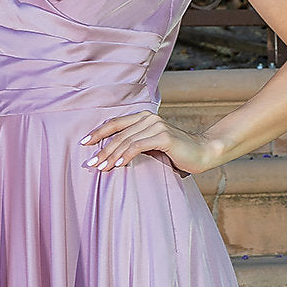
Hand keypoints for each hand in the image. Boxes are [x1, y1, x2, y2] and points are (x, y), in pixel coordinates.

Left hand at [80, 111, 220, 176]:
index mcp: (143, 118)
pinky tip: (117, 165)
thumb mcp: (152, 148)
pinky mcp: (164, 136)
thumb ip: (135, 145)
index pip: (115, 123)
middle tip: (90, 163)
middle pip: (118, 133)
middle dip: (101, 149)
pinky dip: (126, 156)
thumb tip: (110, 156)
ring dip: (111, 155)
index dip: (98, 132)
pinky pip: (138, 146)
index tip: (84, 143)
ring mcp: (156, 125)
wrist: (202, 153)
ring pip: (126, 140)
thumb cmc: (176, 154)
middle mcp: (149, 118)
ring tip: (100, 168)